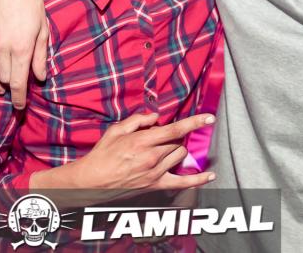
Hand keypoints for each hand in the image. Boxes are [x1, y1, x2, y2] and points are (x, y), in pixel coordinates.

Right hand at [0, 0, 51, 106]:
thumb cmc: (33, 4)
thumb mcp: (43, 31)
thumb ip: (40, 56)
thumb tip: (38, 78)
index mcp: (21, 47)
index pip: (17, 82)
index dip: (19, 98)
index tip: (21, 106)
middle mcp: (2, 46)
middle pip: (2, 78)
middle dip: (8, 89)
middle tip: (13, 93)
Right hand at [31, 113, 215, 203]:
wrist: (93, 180)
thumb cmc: (103, 153)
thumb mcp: (117, 130)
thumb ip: (138, 120)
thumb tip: (156, 117)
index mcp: (143, 141)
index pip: (175, 130)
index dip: (194, 122)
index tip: (209, 118)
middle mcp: (152, 157)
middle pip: (177, 142)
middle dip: (174, 136)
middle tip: (159, 137)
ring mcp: (155, 173)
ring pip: (180, 156)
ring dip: (178, 149)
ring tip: (165, 149)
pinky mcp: (155, 185)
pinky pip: (183, 183)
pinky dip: (198, 180)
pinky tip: (210, 176)